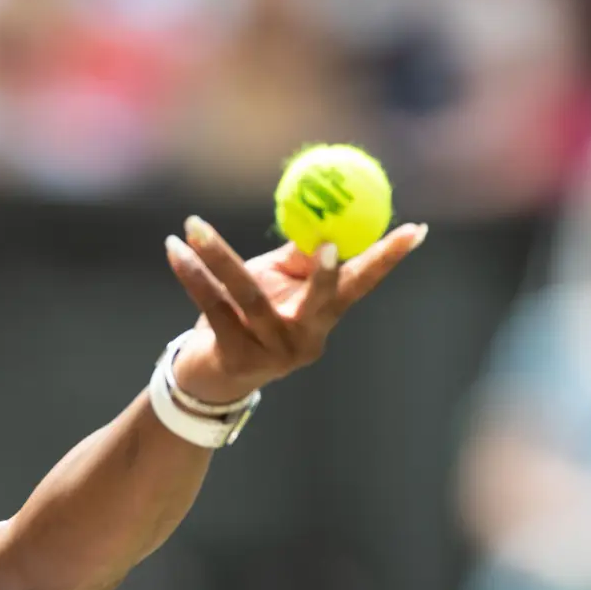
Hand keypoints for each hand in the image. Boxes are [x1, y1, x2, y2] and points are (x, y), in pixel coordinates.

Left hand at [163, 215, 426, 404]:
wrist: (209, 376)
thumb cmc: (247, 317)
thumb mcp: (278, 285)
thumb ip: (299, 257)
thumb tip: (324, 214)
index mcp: (322, 319)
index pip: (361, 285)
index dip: (387, 258)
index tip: (416, 230)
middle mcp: (305, 340)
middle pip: (323, 300)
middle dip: (327, 273)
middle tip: (328, 243)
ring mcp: (271, 353)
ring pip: (248, 295)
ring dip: (218, 256)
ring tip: (194, 225)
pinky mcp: (235, 358)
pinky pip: (212, 306)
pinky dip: (191, 274)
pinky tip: (175, 249)